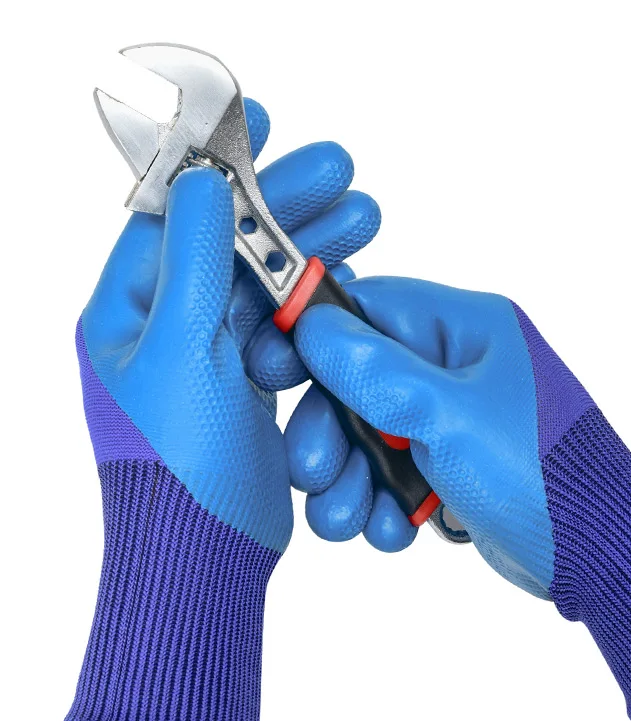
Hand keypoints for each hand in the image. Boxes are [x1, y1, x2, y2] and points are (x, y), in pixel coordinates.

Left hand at [61, 99, 379, 720]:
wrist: (206, 554)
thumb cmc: (179, 469)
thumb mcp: (182, 352)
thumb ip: (193, 261)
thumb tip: (201, 180)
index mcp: (127, 312)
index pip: (172, 214)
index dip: (220, 165)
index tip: (267, 124)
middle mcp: (164, 327)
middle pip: (231, 242)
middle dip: (289, 205)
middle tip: (347, 173)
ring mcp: (209, 356)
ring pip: (264, 280)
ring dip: (314, 247)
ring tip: (371, 218)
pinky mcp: (247, 385)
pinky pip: (282, 322)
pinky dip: (316, 296)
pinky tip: (353, 274)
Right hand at [263, 276, 630, 720]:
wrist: (599, 555)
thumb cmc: (541, 474)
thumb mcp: (449, 416)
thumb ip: (375, 370)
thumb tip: (313, 326)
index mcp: (464, 327)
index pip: (368, 307)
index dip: (312, 336)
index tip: (270, 368)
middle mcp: (455, 366)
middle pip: (358, 382)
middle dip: (330, 434)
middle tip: (312, 473)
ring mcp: (452, 418)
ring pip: (370, 436)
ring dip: (352, 481)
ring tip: (351, 522)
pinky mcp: (451, 465)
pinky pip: (394, 474)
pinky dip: (385, 505)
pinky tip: (396, 533)